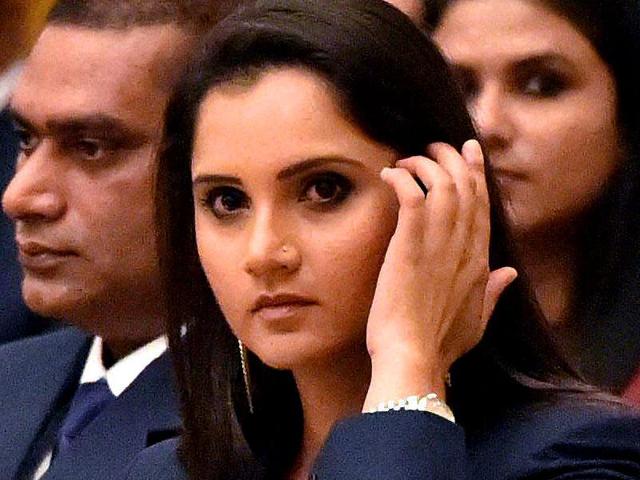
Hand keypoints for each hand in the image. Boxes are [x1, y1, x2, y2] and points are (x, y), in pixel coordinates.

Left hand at [363, 140, 516, 408]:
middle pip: (466, 188)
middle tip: (437, 145)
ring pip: (443, 186)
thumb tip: (510, 272)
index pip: (482, 206)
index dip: (476, 174)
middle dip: (453, 159)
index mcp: (478, 262)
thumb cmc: (438, 344)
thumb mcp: (476, 320)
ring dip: (426, 164)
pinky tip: (390, 173)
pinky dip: (404, 179)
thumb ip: (494, 293)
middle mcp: (463, 248)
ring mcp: (438, 246)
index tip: (469, 151)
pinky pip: (413, 198)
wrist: (412, 357)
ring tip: (408, 158)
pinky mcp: (409, 248)